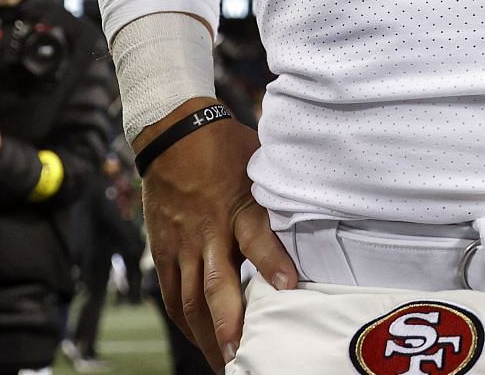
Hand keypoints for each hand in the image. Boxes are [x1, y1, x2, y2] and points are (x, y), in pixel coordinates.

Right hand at [138, 97, 295, 370]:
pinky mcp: (165, 249)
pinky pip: (172, 292)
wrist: (171, 133)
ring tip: (225, 359)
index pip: (257, 235)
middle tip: (244, 354)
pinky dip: (185, 320)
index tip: (289, 285)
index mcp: (238, 205)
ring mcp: (183, 243)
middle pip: (217, 284)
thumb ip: (280, 193)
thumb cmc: (225, 147)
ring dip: (207, 333)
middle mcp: (209, 230)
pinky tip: (200, 338)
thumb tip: (319, 204)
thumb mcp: (260, 163)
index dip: (273, 261)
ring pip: (191, 298)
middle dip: (229, 323)